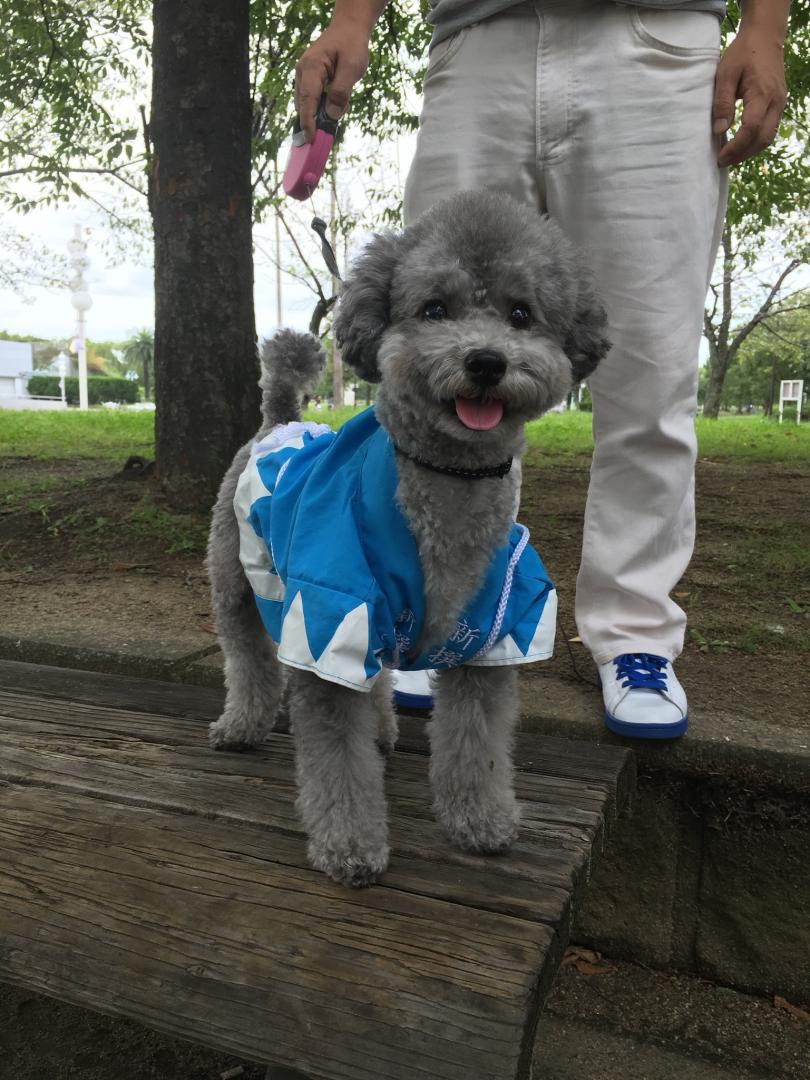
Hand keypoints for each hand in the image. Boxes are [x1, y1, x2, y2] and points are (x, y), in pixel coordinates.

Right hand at [294, 21, 370, 141]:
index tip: (310, 139)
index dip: (308, 121)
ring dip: (317, 115)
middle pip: (303, 104)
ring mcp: (303, 76)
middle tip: (322, 140)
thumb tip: (332, 115)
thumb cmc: (351, 45)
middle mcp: (302, 71)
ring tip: (330, 122)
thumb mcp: (353, 67)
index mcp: (311, 66)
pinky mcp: (308, 80)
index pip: (307, 99)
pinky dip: (318, 109)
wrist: (348, 29)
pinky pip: (310, 99)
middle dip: (311, 122)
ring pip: (306, 104)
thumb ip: (341, 91)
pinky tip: (331, 110)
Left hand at [713, 27, 786, 166]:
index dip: (736, 147)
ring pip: (768, 137)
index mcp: (762, 94)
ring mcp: (780, 104)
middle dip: (742, 154)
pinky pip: (769, 129)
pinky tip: (740, 144)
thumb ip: (722, 102)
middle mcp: (776, 102)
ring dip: (749, 151)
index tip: (720, 157)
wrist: (764, 37)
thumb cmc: (743, 53)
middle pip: (762, 139)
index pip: (751, 129)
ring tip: (730, 156)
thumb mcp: (726, 74)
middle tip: (722, 162)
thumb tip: (719, 130)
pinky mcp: (778, 104)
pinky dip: (755, 141)